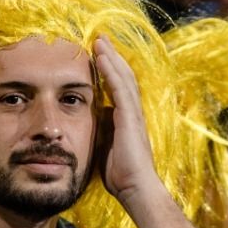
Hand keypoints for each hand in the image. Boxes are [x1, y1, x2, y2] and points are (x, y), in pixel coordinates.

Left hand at [93, 37, 162, 204]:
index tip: (99, 54)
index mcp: (127, 118)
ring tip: (100, 40)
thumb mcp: (105, 147)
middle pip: (123, 76)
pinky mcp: (130, 118)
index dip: (110, 69)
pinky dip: (111, 71)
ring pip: (123, 77)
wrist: (136, 188)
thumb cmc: (121, 175)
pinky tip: (103, 57)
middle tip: (100, 38)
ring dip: (111, 57)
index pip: (119, 87)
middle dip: (112, 56)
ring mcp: (133, 113)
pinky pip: (121, 88)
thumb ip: (101, 131)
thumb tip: (91, 119)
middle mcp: (132, 112)